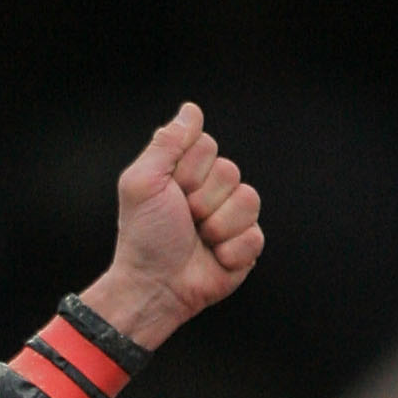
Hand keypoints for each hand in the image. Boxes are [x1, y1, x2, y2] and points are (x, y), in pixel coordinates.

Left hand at [76, 103, 263, 351]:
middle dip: (202, 200)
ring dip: (217, 225)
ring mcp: (232, 219)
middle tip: (183, 221)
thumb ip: (166, 142)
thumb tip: (190, 110)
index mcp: (190, 172)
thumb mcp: (143, 182)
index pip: (207, 146)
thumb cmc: (143, 237)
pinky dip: (231, 251)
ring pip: (248, 200)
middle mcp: (213, 192)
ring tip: (199, 240)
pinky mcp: (245, 248)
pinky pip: (255, 235)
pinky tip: (214, 258)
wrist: (152, 287)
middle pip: (229, 171)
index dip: (188, 170)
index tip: (170, 193)